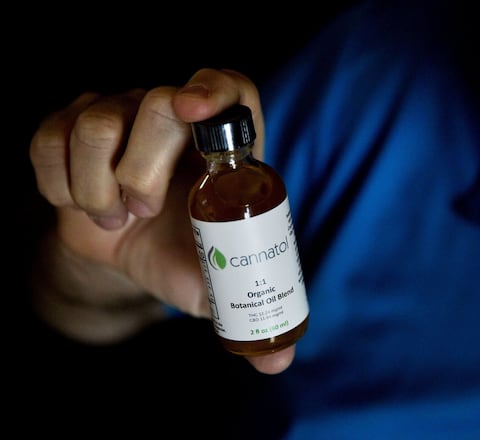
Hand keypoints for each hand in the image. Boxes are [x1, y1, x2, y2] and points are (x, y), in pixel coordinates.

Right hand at [29, 68, 294, 373]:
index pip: (230, 87)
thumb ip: (249, 311)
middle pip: (158, 103)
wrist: (133, 256)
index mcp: (224, 144)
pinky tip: (83, 204)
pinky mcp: (70, 127)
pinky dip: (61, 183)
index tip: (195, 111)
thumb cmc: (187, 256)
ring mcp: (121, 113)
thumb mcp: (218, 284)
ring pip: (98, 122)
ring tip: (117, 216)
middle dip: (144, 171)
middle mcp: (174, 114)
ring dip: (99, 185)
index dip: (215, 90)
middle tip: (145, 213)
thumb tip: (274, 364)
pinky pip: (50, 138)